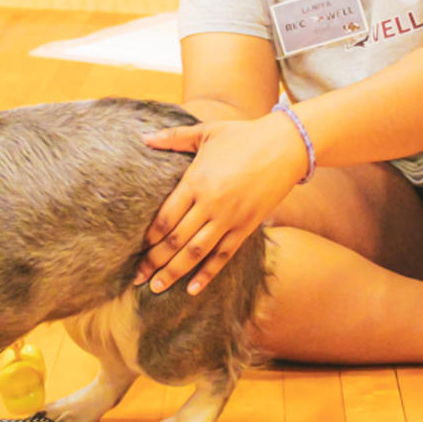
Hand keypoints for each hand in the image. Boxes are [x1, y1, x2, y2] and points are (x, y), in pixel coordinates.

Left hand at [135, 112, 307, 294]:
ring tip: (157, 287)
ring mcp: (230, 218)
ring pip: (196, 252)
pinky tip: (193, 289)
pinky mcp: (247, 227)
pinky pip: (224, 255)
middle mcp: (210, 204)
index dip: (149, 237)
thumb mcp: (206, 132)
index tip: (136, 248)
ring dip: (174, 272)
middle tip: (137, 277)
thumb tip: (143, 138)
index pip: (165, 217)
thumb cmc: (244, 136)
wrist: (286, 146)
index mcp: (196, 181)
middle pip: (176, 239)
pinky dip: (208, 274)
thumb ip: (173, 138)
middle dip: (154, 260)